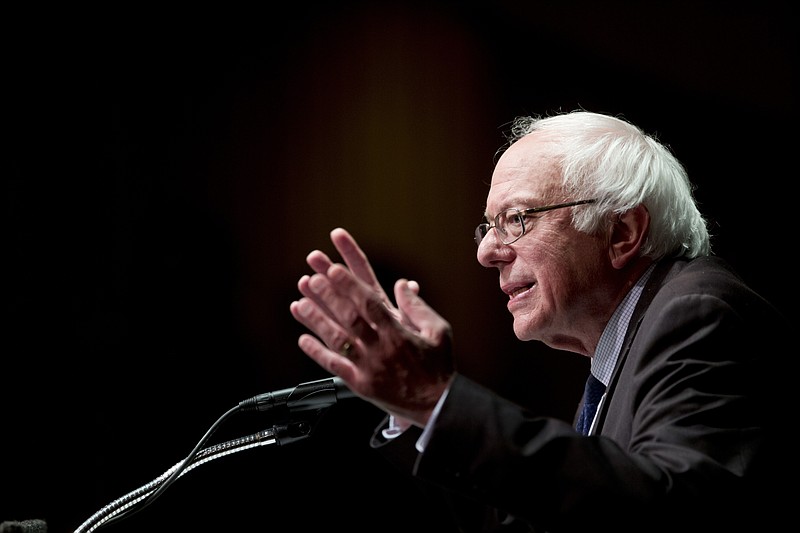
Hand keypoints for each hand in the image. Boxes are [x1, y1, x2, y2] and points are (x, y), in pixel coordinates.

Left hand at [289, 228, 453, 426]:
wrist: (438, 406)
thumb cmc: (439, 367)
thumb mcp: (439, 331)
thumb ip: (418, 307)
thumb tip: (403, 284)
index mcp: (399, 334)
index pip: (370, 304)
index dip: (350, 286)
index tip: (335, 270)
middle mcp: (381, 350)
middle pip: (350, 319)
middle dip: (330, 298)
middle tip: (314, 280)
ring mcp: (368, 368)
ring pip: (337, 341)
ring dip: (317, 321)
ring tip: (300, 304)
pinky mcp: (360, 385)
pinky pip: (334, 367)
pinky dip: (317, 353)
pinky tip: (303, 339)